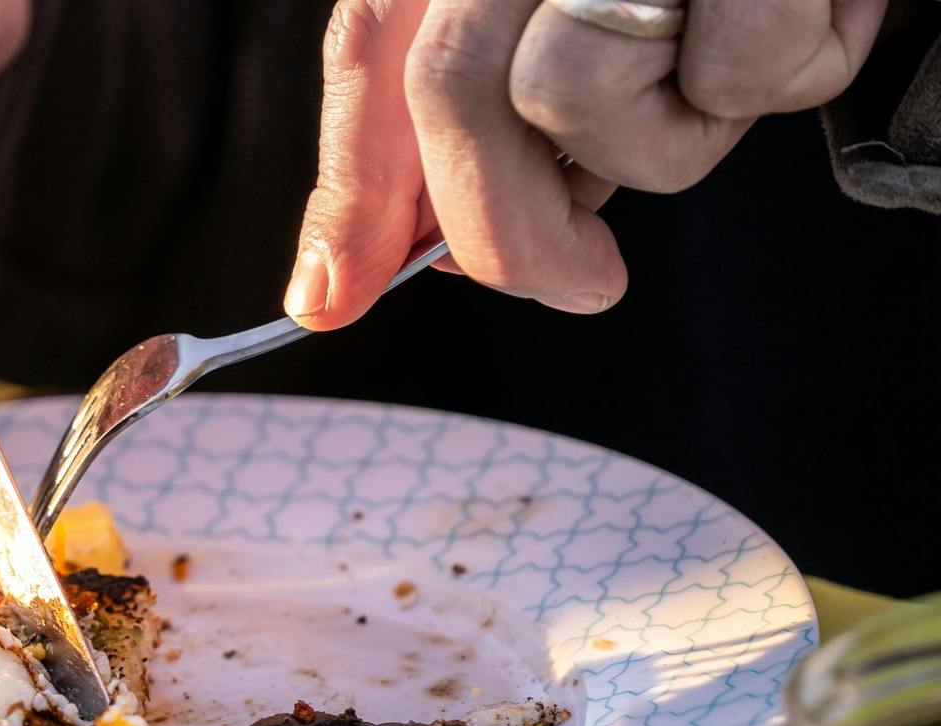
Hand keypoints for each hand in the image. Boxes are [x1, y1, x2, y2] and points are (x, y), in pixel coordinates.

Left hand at [285, 0, 889, 325]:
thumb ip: (458, 141)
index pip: (371, 41)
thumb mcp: (577, 42)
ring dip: (653, 140)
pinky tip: (796, 27)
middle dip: (498, 222)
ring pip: (571, 88)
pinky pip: (731, 70)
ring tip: (708, 77)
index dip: (350, 183)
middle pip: (451, 84)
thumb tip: (335, 284)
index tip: (330, 297)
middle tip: (575, 281)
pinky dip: (765, 81)